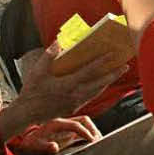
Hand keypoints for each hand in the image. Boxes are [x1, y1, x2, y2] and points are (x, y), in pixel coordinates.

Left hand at [11, 116, 98, 154]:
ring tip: (98, 142)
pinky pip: (82, 129)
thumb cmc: (30, 145)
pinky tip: (92, 143)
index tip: (92, 141)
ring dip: (92, 131)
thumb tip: (55, 147)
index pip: (75, 124)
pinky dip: (89, 134)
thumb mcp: (35, 147)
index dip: (85, 132)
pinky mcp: (67, 131)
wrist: (25, 142)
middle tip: (98, 141)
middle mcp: (63, 122)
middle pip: (84, 120)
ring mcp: (66, 126)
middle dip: (93, 129)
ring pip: (84, 123)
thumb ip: (45, 147)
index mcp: (56, 124)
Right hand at [14, 42, 129, 128]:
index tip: (112, 55)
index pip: (89, 72)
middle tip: (125, 66)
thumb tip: (59, 41)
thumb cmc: (32, 91)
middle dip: (113, 74)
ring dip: (108, 82)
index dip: (102, 63)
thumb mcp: (38, 71)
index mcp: (67, 85)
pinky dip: (98, 89)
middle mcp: (75, 95)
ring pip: (97, 91)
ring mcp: (76, 103)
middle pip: (100, 83)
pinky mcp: (74, 108)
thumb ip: (49, 55)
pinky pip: (90, 97)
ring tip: (116, 73)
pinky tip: (102, 84)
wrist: (27, 113)